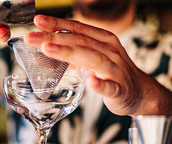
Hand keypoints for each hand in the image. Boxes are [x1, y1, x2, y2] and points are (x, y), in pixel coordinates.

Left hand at [24, 15, 157, 115]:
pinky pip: (109, 87)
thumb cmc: (116, 74)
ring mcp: (116, 70)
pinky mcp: (119, 90)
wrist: (140, 93)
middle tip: (31, 37)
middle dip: (53, 38)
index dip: (57, 24)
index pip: (78, 29)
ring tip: (48, 49)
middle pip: (79, 41)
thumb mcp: (96, 58)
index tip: (37, 21)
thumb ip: (76, 54)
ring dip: (68, 53)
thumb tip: (52, 47)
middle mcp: (110, 52)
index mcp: (104, 41)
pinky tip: (90, 80)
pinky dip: (99, 84)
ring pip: (92, 59)